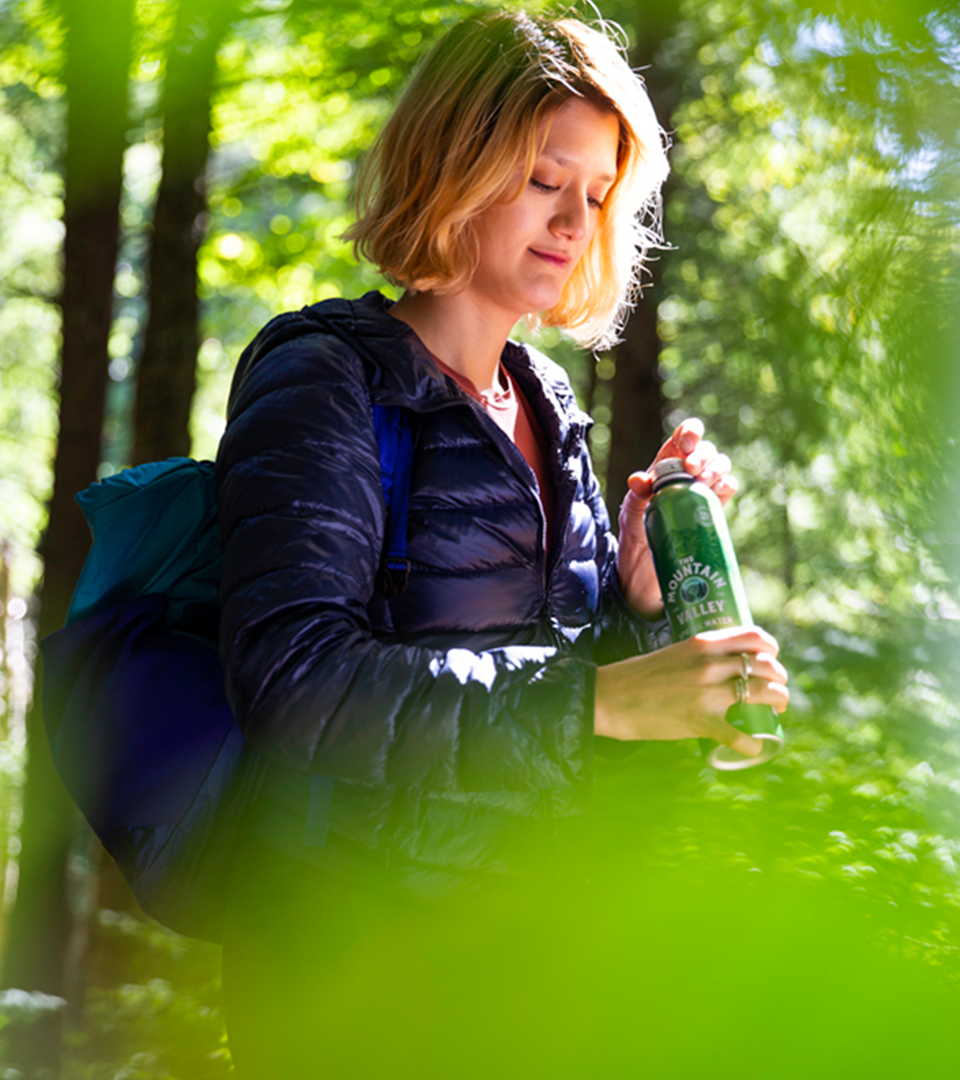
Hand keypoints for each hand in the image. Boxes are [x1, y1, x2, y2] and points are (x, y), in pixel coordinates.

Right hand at [594, 625, 788, 756]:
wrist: (610, 698)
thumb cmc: (639, 676)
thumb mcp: (674, 653)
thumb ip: (699, 656)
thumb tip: (724, 663)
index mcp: (702, 643)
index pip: (754, 636)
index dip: (772, 648)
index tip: (772, 659)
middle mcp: (709, 664)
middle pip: (765, 666)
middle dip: (780, 679)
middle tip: (777, 689)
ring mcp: (706, 693)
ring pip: (762, 693)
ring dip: (778, 701)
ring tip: (776, 709)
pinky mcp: (700, 721)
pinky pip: (738, 735)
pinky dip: (752, 744)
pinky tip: (755, 746)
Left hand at [616, 417, 737, 618]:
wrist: (649, 563)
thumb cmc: (637, 529)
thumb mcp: (631, 511)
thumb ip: (635, 493)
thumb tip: (639, 479)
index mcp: (666, 464)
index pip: (683, 438)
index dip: (691, 433)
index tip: (688, 443)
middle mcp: (687, 473)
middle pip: (706, 450)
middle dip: (703, 455)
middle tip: (692, 469)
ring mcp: (702, 489)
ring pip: (721, 466)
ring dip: (717, 468)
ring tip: (704, 482)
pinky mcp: (713, 507)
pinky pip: (729, 488)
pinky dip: (727, 485)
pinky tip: (716, 493)